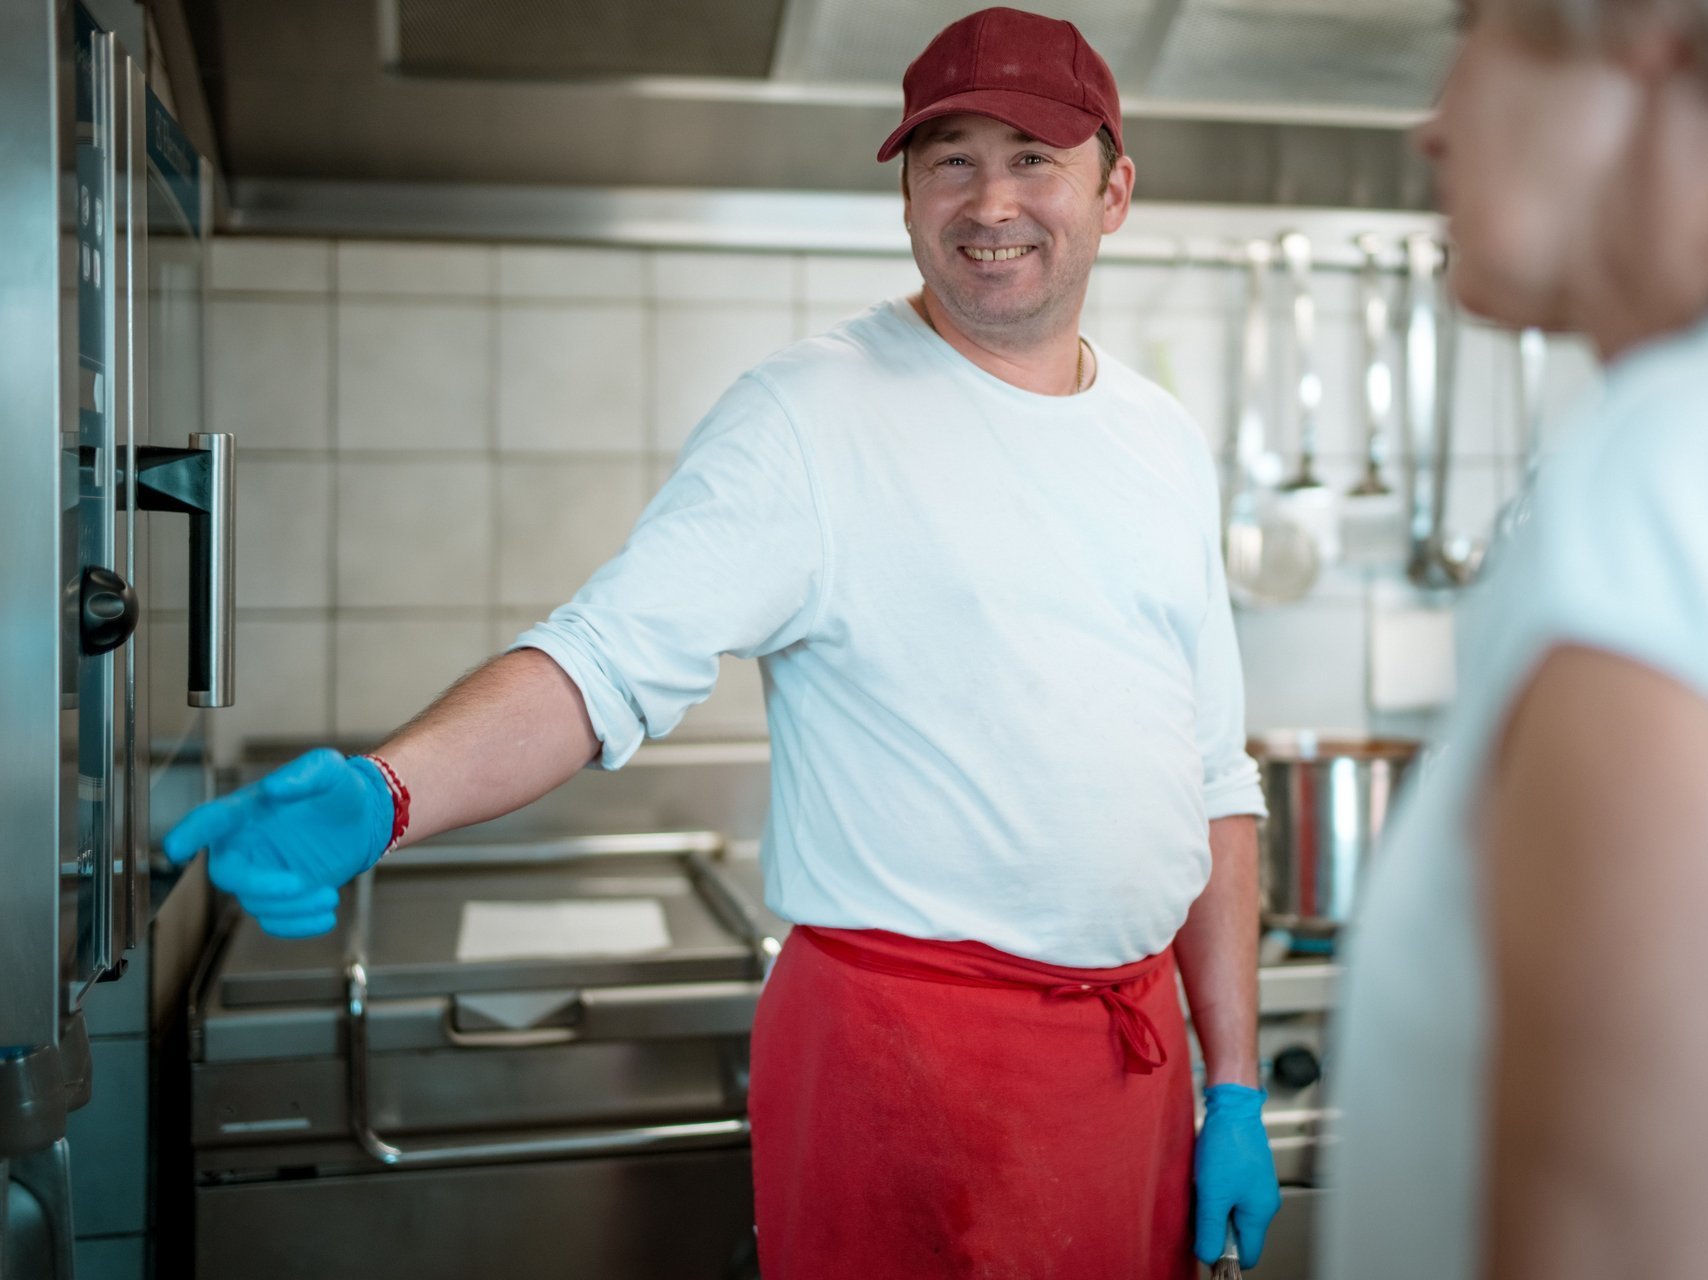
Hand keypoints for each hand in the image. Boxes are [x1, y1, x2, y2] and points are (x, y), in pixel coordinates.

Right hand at [163, 749, 394, 936]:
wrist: (363, 820)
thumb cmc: (338, 789)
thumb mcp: (329, 771)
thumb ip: (305, 773)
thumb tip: (275, 787)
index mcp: (247, 812)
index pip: (210, 820)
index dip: (190, 833)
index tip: (175, 847)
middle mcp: (246, 845)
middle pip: (227, 874)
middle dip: (258, 884)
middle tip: (299, 883)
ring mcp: (262, 873)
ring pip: (256, 903)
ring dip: (292, 906)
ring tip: (330, 895)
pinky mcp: (280, 896)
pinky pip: (275, 920)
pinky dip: (298, 925)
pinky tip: (326, 917)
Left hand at [1193, 1083, 1281, 1266]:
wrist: (1231, 1107)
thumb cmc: (1227, 1146)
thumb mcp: (1213, 1195)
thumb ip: (1210, 1229)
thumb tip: (1208, 1257)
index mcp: (1260, 1213)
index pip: (1247, 1254)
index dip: (1225, 1256)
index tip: (1204, 1246)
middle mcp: (1263, 1203)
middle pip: (1239, 1235)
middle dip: (1216, 1229)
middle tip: (1199, 1211)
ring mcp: (1256, 1187)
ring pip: (1232, 1215)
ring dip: (1214, 1209)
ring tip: (1202, 1190)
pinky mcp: (1247, 1173)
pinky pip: (1231, 1196)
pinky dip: (1216, 1194)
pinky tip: (1206, 1179)